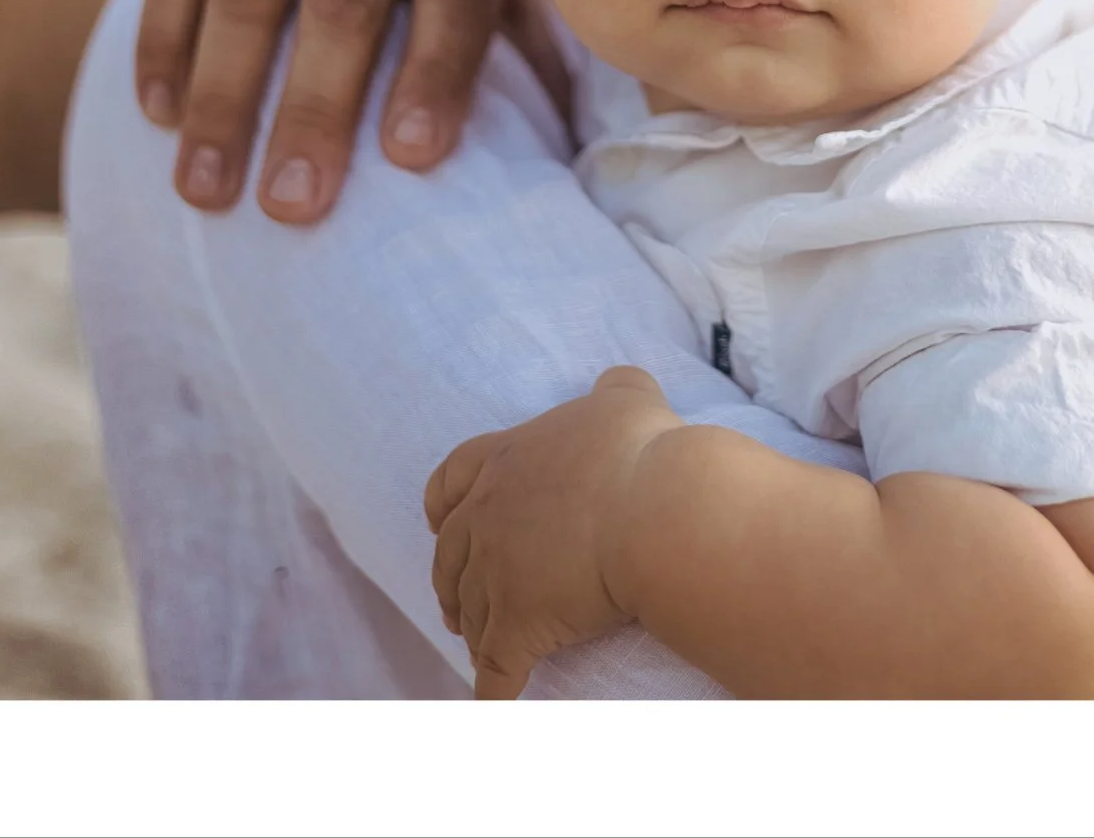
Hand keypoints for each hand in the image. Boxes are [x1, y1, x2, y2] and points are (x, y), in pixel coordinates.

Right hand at [135, 0, 564, 223]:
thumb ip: (523, 33)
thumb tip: (573, 151)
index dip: (437, 75)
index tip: (409, 157)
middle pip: (344, 6)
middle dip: (316, 109)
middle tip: (293, 209)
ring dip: (224, 96)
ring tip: (205, 190)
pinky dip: (164, 39)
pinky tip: (159, 114)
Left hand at [422, 366, 681, 698]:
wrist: (657, 507)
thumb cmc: (642, 450)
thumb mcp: (627, 397)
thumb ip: (614, 388)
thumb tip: (617, 384)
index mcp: (507, 460)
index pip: (450, 480)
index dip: (441, 506)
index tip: (436, 521)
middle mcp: (489, 516)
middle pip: (451, 554)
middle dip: (450, 579)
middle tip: (457, 601)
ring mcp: (497, 574)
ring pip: (469, 610)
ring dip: (470, 630)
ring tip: (478, 646)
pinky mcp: (518, 626)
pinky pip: (496, 670)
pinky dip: (491, 693)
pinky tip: (492, 709)